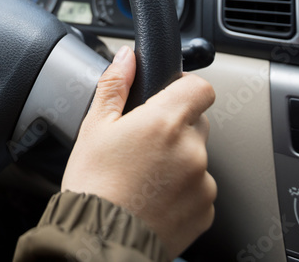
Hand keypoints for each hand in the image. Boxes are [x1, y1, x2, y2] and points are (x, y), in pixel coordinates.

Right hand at [61, 45, 216, 258]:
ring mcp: (202, 182)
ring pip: (196, 158)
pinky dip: (180, 191)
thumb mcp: (94, 127)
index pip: (200, 88)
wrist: (100, 240)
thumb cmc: (93, 185)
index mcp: (165, 122)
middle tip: (142, 144)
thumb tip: (127, 57)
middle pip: (196, 123)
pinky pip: (198, 189)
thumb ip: (115, 86)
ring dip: (177, 161)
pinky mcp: (205, 210)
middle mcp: (191, 150)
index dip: (184, 88)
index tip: (167, 96)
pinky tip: (152, 197)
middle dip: (174, 128)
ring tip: (142, 177)